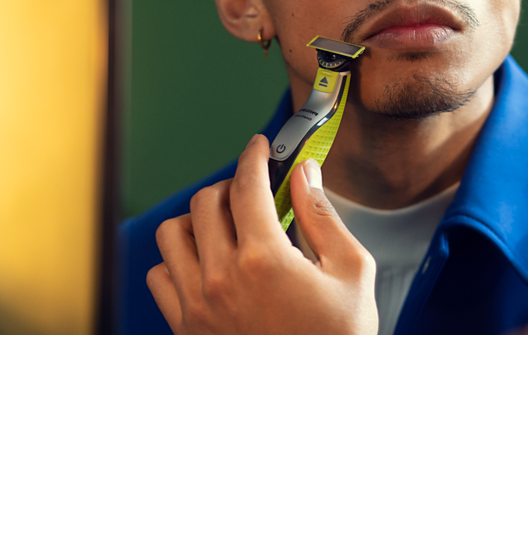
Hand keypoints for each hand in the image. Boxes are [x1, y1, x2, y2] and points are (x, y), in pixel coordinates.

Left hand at [147, 134, 377, 333]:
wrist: (316, 398)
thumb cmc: (339, 338)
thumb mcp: (351, 270)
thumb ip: (323, 216)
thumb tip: (305, 173)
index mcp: (265, 259)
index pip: (246, 186)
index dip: (255, 156)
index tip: (260, 146)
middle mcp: (222, 278)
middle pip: (205, 202)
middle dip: (231, 185)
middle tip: (254, 190)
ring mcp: (197, 305)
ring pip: (172, 234)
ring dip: (198, 219)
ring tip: (227, 226)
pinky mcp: (185, 328)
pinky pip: (159, 276)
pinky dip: (177, 260)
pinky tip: (207, 263)